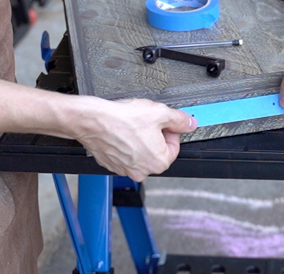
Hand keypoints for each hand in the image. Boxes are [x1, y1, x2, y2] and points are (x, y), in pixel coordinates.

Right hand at [69, 97, 196, 180]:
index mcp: (159, 162)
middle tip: (145, 122)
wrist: (93, 121)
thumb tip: (190, 123)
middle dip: (154, 136)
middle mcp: (142, 171)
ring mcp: (125, 170)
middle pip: (157, 151)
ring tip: (131, 125)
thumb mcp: (160, 113)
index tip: (162, 123)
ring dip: (139, 140)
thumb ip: (180, 120)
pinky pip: (125, 154)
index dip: (169, 131)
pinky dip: (125, 144)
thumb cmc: (123, 119)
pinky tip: (121, 131)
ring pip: (140, 153)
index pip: (174, 146)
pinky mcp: (112, 164)